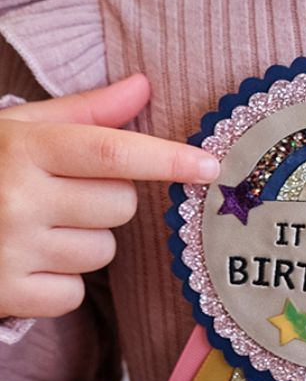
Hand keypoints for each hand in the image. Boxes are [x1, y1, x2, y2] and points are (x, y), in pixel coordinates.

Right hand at [0, 72, 218, 318]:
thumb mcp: (18, 131)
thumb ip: (84, 112)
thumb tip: (143, 86)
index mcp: (23, 148)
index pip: (113, 152)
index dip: (167, 158)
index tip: (210, 166)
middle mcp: (17, 197)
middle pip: (121, 205)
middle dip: (107, 202)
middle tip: (61, 197)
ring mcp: (12, 248)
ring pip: (105, 251)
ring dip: (84, 244)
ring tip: (37, 231)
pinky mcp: (9, 294)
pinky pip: (77, 294)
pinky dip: (60, 284)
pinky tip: (26, 264)